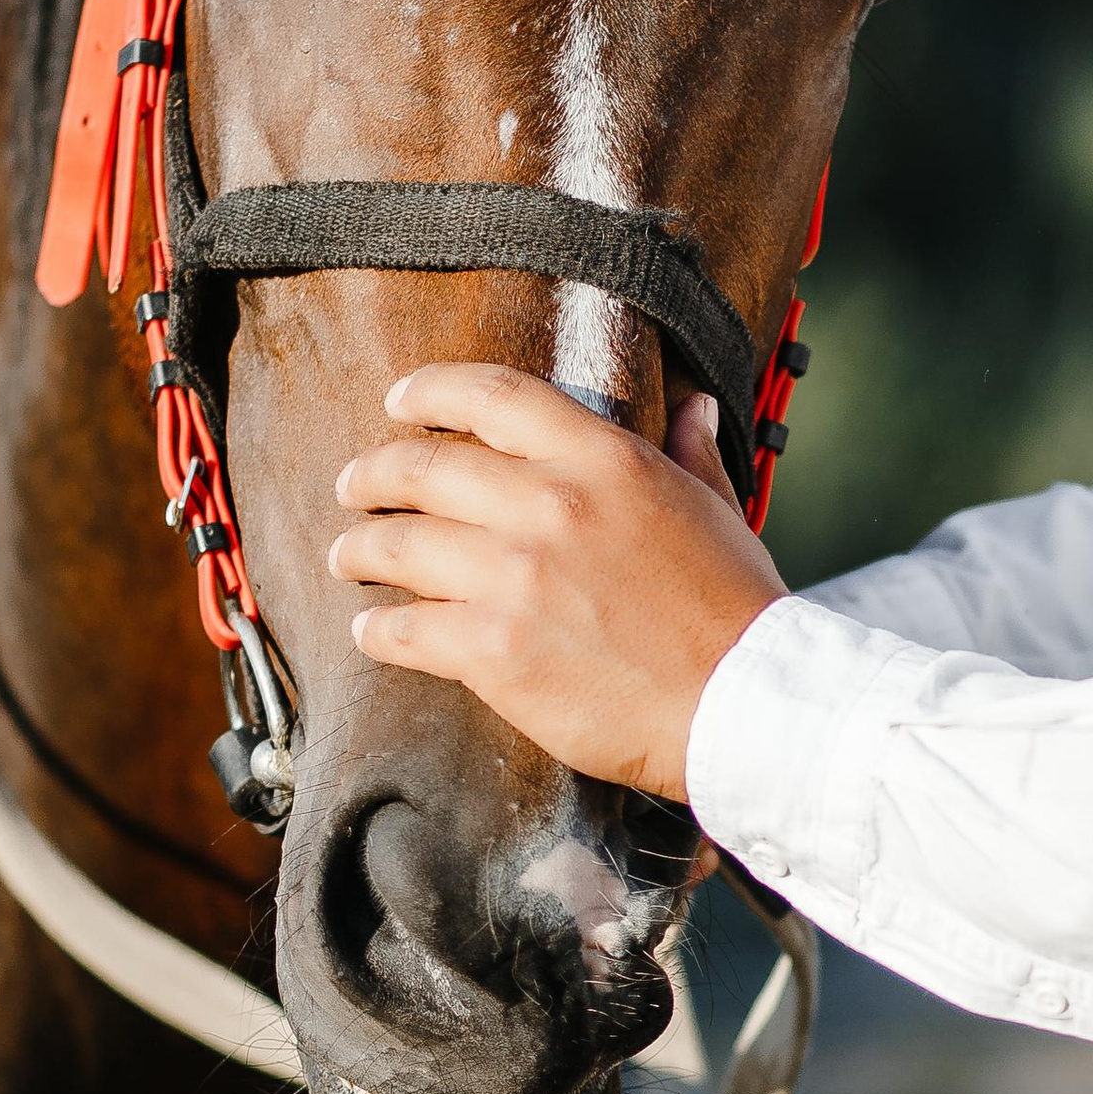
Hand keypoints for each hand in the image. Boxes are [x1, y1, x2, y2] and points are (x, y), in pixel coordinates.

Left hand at [329, 366, 785, 797]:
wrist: (743, 702)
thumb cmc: (736, 608)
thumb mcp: (718, 509)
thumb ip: (690, 452)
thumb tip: (692, 407)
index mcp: (603, 460)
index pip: (492, 398)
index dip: (432, 391)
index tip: (400, 400)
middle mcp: (549, 505)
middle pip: (423, 468)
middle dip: (374, 474)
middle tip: (354, 486)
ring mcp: (514, 578)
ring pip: (399, 546)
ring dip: (361, 549)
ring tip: (349, 556)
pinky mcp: (494, 650)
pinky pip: (405, 630)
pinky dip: (380, 631)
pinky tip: (373, 632)